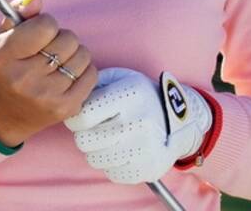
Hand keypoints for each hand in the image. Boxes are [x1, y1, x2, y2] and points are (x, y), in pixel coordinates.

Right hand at [0, 0, 98, 146]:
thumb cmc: (7, 69)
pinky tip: (68, 75)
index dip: (47, 23)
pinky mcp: (65, 108)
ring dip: (74, 54)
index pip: (46, 26)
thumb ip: (19, 13)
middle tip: (50, 48)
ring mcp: (46, 96)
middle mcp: (24, 78)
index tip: (41, 31)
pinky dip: (84, 70)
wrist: (5, 114)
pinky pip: (91, 74)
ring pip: (83, 55)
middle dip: (62, 38)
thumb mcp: (3, 38)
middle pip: (68, 39)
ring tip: (59, 62)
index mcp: (6, 56)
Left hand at [64, 67, 212, 183]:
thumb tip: (71, 100)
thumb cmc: (141, 96)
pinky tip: (121, 150)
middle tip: (95, 128)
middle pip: (84, 141)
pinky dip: (111, 163)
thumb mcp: (121, 78)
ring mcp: (143, 148)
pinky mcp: (146, 169)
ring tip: (109, 138)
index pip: (84, 115)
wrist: (178, 121)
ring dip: (96, 150)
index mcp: (130, 95)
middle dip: (85, 134)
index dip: (76, 117)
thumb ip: (94, 84)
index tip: (82, 116)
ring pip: (94, 159)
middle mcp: (138, 122)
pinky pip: (110, 173)